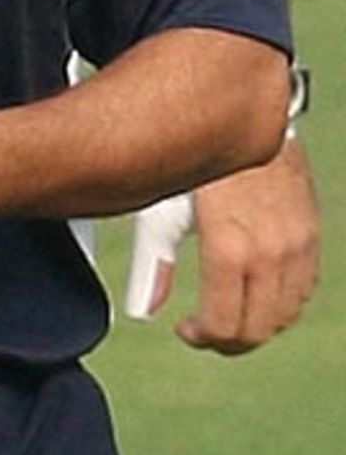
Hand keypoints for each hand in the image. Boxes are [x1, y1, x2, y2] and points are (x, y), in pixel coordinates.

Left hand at [170, 133, 318, 353]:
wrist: (245, 114)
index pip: (225, 326)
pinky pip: (304, 287)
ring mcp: (296, 244)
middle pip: (258, 330)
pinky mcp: (311, 233)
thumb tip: (142, 311)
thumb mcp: (161, 209)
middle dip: (228, 340)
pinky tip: (257, 289)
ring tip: (229, 311)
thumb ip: (154, 265)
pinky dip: (282, 301)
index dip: (202, 338)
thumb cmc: (194, 160)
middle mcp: (270, 252)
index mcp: (229, 249)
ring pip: (285, 314)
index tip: (185, 329)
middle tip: (206, 330)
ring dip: (257, 323)